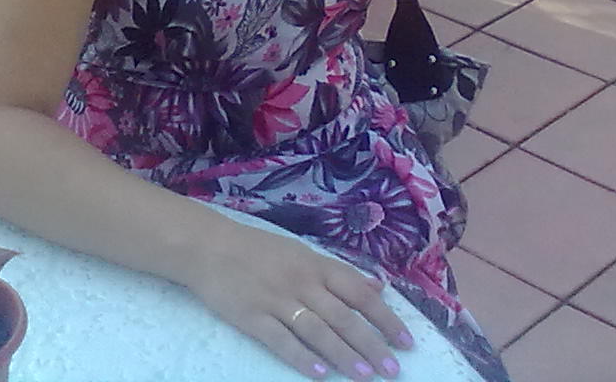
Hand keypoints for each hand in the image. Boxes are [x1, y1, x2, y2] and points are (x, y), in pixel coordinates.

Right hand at [179, 221, 415, 379]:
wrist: (210, 246)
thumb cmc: (259, 250)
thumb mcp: (303, 253)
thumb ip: (339, 274)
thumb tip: (379, 286)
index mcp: (317, 265)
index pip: (360, 293)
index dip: (385, 318)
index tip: (406, 341)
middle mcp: (302, 282)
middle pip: (343, 317)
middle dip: (371, 344)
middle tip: (393, 369)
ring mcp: (277, 300)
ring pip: (318, 331)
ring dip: (344, 354)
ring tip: (365, 376)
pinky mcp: (253, 317)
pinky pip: (281, 340)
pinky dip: (302, 357)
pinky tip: (320, 373)